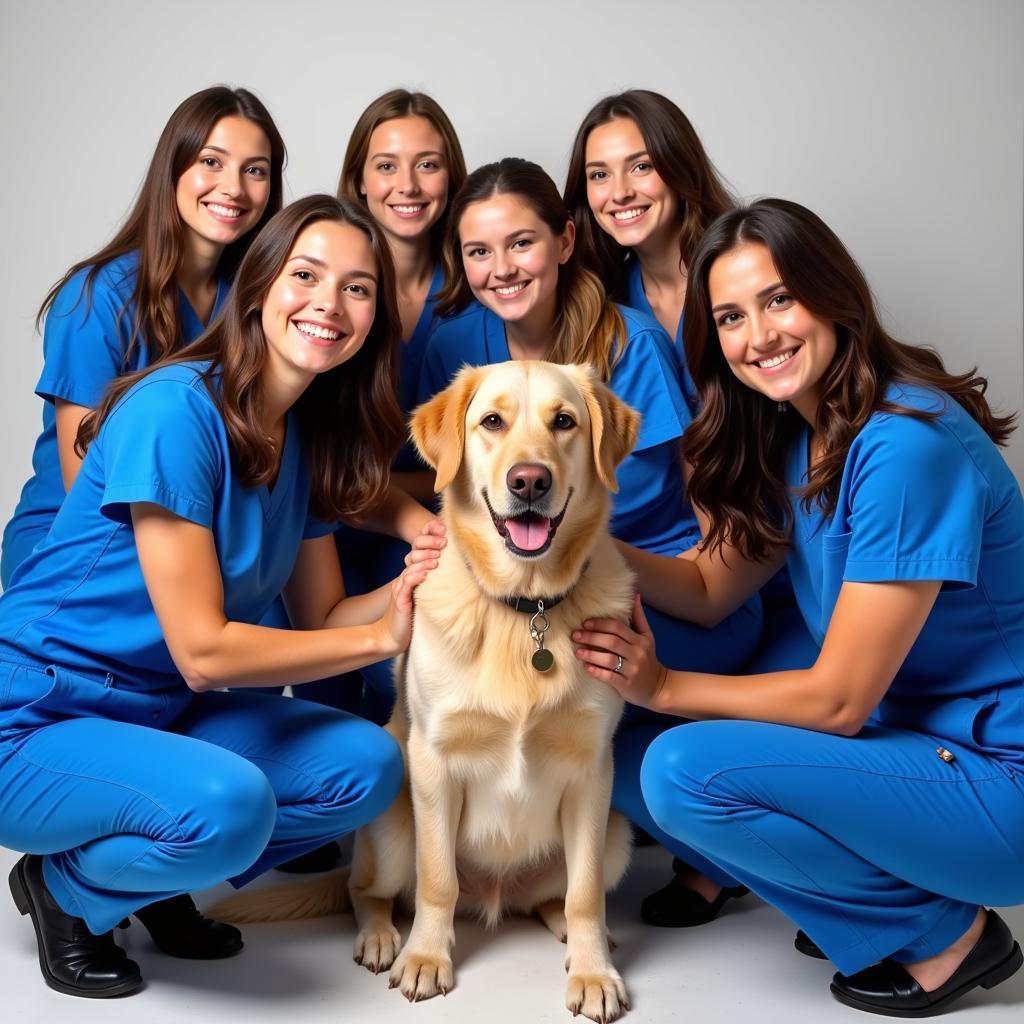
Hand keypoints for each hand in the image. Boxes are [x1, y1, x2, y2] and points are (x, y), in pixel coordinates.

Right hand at [378, 522, 444, 654]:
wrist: (390, 638)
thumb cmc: (410, 621)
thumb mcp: (422, 601)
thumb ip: (432, 590)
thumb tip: (455, 583)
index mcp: (409, 581)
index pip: (418, 560)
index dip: (428, 550)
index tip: (443, 543)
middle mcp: (402, 582)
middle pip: (414, 561)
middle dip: (428, 551)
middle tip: (442, 545)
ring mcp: (399, 591)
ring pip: (410, 570)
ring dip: (423, 563)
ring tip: (437, 559)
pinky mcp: (399, 602)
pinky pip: (406, 585)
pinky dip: (415, 577)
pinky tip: (426, 574)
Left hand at [573, 594, 668, 710]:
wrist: (659, 687)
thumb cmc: (648, 659)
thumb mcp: (647, 637)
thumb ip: (639, 618)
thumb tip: (635, 596)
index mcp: (640, 640)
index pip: (618, 627)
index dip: (600, 623)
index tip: (584, 623)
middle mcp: (637, 653)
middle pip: (612, 641)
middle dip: (591, 637)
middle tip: (575, 635)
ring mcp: (632, 670)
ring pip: (610, 659)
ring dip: (591, 654)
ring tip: (577, 652)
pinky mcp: (627, 685)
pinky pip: (610, 677)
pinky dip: (597, 671)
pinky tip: (587, 668)